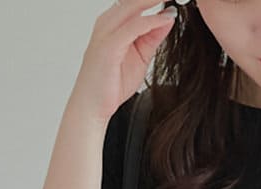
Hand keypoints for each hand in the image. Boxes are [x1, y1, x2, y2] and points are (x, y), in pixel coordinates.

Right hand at [71, 0, 177, 124]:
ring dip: (154, 0)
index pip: (136, 1)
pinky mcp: (109, 45)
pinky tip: (166, 18)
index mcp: (113, 21)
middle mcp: (108, 21)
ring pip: (134, 6)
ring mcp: (106, 32)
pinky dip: (152, 21)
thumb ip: (153, 36)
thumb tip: (168, 17)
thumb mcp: (141, 56)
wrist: (91, 106)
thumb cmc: (110, 84)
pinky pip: (134, 26)